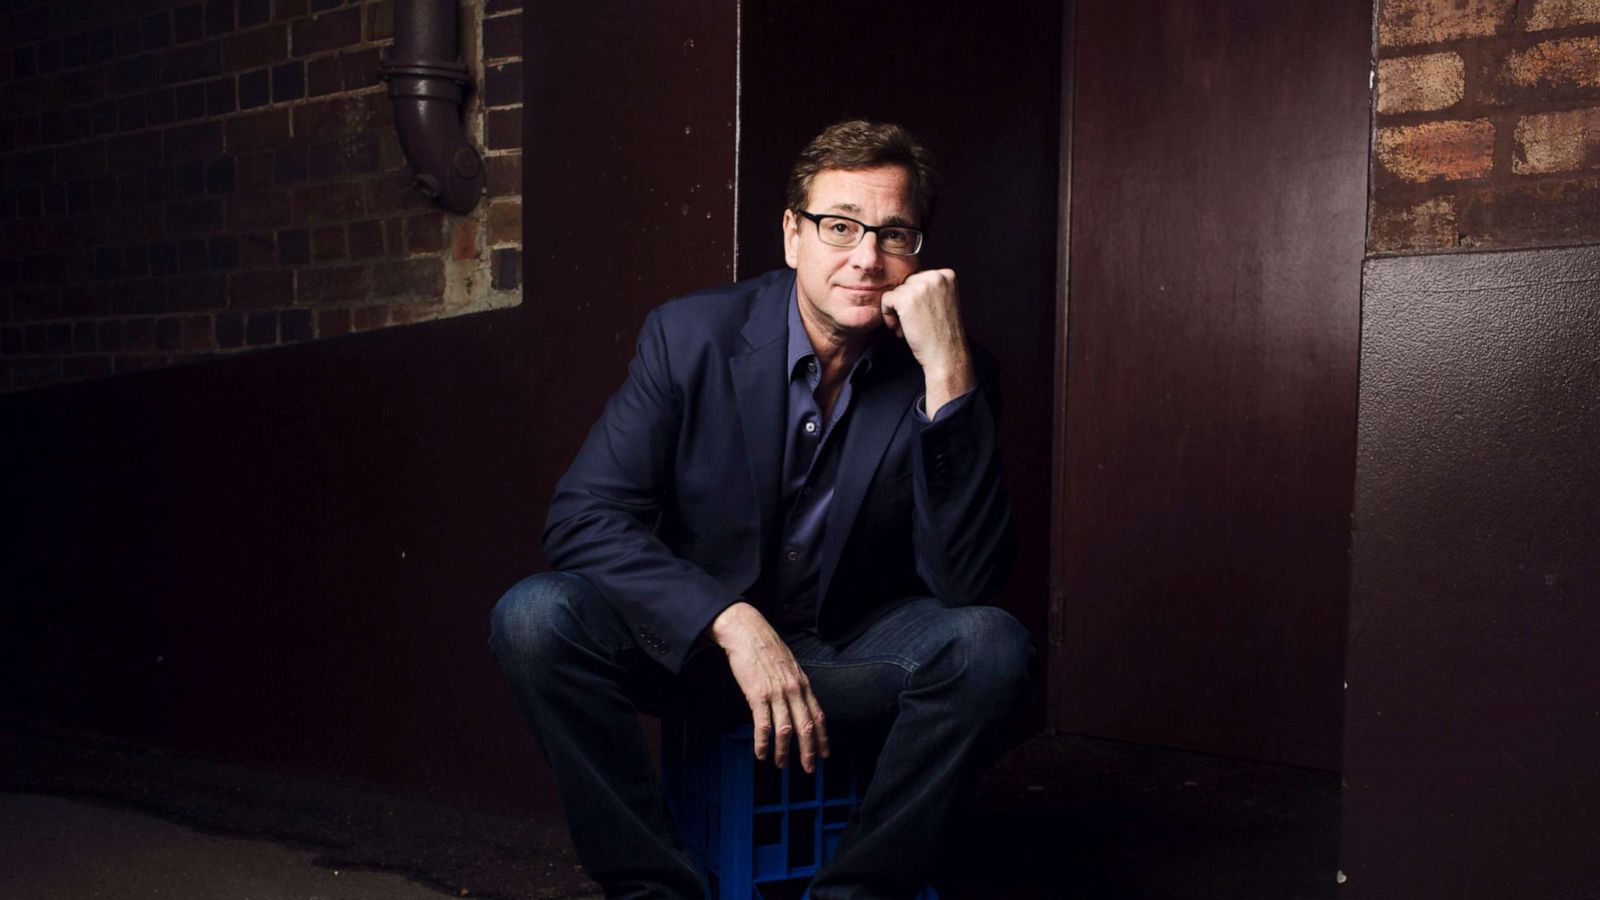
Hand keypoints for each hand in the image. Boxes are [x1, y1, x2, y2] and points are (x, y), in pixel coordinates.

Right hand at [709, 602, 828, 771]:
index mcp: (802, 683)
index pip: (818, 716)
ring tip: (780, 765)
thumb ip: (794, 684)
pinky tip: (761, 753)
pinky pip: (763, 725)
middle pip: (806, 727)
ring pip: (785, 730)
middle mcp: (794, 690)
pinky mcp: (758, 695)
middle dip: (808, 752)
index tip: (824, 754)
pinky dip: (762, 742)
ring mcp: (777, 693)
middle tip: (808, 769)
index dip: (822, 737)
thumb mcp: (788, 665)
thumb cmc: (765, 647)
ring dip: (783, 751)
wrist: (746, 631)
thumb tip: (797, 702)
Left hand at [880, 269, 975, 415]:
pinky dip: (887, 314)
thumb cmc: (942, 334)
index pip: (918, 278)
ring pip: (895, 291)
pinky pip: (886, 299)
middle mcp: (935, 276)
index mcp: (946, 275)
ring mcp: (921, 286)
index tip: (919, 315)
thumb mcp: (942, 302)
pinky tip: (898, 328)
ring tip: (905, 328)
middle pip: (906, 283)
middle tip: (910, 324)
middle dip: (904, 304)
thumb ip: (929, 288)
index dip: (915, 299)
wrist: (946, 354)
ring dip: (896, 311)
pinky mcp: (906, 298)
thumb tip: (904, 283)